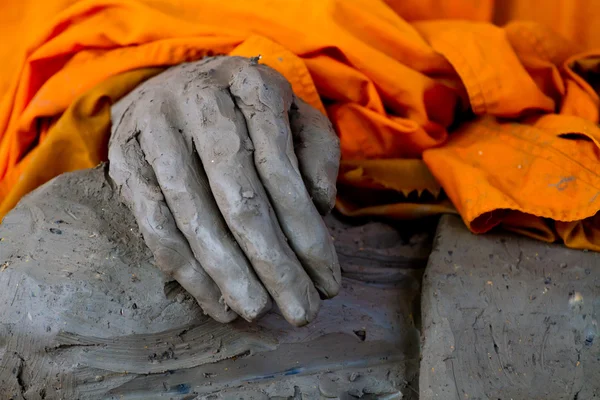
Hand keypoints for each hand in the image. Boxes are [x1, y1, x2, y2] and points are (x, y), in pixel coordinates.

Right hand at [108, 56, 340, 325]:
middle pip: (238, 197)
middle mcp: (199, 100)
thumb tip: (319, 209)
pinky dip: (185, 269)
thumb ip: (317, 154)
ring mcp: (154, 129)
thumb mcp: (296, 116)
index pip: (281, 170)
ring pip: (192, 215)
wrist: (175, 83)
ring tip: (257, 312)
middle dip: (272, 263)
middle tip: (300, 311)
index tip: (327, 281)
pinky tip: (214, 300)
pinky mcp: (123, 157)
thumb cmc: (248, 110)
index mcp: (251, 85)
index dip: (306, 232)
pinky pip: (153, 224)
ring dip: (227, 274)